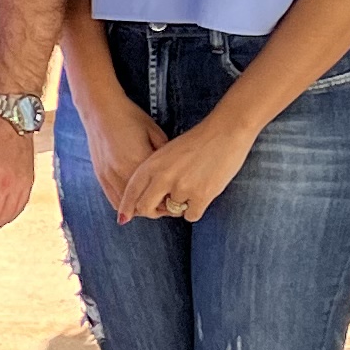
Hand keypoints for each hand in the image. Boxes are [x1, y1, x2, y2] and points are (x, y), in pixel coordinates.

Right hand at [74, 93, 167, 219]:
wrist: (101, 110)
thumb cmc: (130, 117)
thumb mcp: (155, 133)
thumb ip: (164, 156)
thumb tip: (174, 174)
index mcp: (139, 162)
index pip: (158, 192)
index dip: (170, 200)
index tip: (179, 199)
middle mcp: (122, 173)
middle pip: (143, 204)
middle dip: (157, 208)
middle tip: (169, 205)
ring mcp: (109, 176)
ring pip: (128, 206)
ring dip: (141, 208)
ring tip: (152, 203)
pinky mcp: (100, 176)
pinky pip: (113, 200)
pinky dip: (126, 205)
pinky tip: (135, 202)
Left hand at [112, 113, 253, 228]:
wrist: (225, 131)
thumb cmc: (197, 141)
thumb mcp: (167, 152)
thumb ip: (154, 172)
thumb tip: (144, 197)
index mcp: (152, 164)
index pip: (131, 191)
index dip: (126, 207)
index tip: (124, 218)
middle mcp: (163, 177)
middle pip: (145, 208)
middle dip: (152, 212)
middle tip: (163, 210)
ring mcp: (182, 187)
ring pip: (172, 212)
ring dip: (181, 205)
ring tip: (193, 186)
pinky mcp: (201, 195)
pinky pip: (191, 216)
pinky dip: (196, 209)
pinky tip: (203, 193)